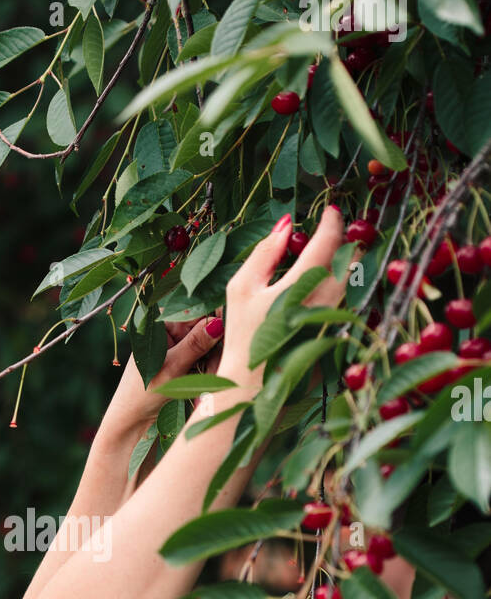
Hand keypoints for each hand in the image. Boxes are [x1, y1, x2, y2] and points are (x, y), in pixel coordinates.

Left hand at [99, 313, 224, 442]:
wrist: (131, 420)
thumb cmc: (142, 393)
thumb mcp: (172, 367)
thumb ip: (195, 345)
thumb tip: (218, 322)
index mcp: (163, 323)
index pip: (199, 313)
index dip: (217, 325)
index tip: (229, 341)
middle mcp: (173, 331)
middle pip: (209, 332)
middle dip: (215, 354)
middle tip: (215, 375)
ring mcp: (180, 346)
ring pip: (211, 349)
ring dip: (212, 368)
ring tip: (204, 393)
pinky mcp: (186, 361)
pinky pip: (206, 361)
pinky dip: (208, 375)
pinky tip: (203, 393)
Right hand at [220, 206, 346, 392]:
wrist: (253, 386)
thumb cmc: (243, 336)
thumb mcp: (241, 289)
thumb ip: (264, 253)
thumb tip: (287, 223)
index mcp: (300, 285)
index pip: (328, 241)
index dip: (333, 221)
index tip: (332, 212)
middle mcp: (327, 302)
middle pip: (352, 258)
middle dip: (346, 242)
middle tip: (333, 236)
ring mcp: (339, 321)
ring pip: (356, 281)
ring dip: (348, 266)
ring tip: (329, 264)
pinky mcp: (344, 336)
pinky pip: (353, 304)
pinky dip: (345, 291)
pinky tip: (328, 294)